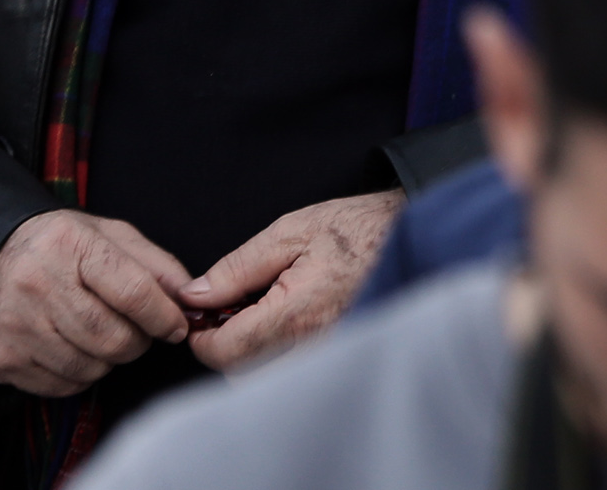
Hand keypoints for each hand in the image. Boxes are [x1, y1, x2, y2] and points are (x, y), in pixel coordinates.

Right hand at [0, 209, 194, 396]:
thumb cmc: (59, 248)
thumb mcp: (108, 235)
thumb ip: (154, 263)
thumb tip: (190, 297)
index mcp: (71, 246)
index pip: (134, 292)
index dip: (164, 316)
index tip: (177, 326)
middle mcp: (37, 286)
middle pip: (112, 337)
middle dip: (138, 342)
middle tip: (139, 333)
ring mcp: (16, 326)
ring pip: (89, 366)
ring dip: (110, 360)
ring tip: (104, 337)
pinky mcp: (2, 359)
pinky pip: (61, 385)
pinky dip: (81, 376)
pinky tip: (77, 351)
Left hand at [179, 190, 401, 372]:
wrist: (411, 231)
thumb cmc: (356, 227)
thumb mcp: (291, 231)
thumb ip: (237, 267)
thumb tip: (195, 296)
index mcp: (295, 313)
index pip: (225, 351)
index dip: (202, 336)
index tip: (202, 316)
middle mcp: (313, 344)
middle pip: (241, 374)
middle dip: (226, 347)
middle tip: (231, 312)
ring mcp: (329, 353)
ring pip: (266, 378)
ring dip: (252, 354)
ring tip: (262, 314)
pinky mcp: (340, 353)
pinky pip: (293, 371)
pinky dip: (278, 355)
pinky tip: (286, 323)